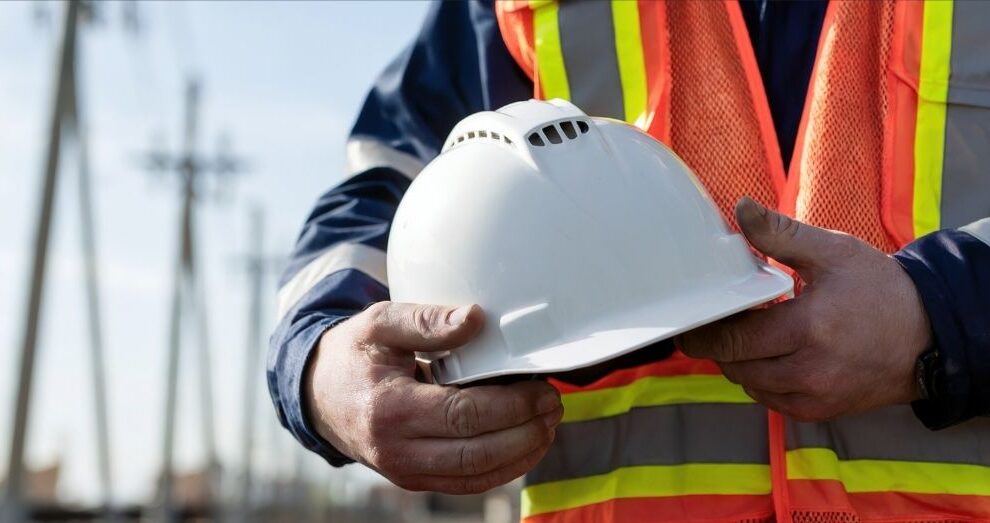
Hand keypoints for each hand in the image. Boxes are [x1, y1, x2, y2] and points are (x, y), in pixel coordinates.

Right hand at [305, 301, 562, 493]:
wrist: (319, 394)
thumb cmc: (354, 354)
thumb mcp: (380, 322)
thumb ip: (426, 320)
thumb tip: (476, 319)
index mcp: (389, 409)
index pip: (464, 416)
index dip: (511, 405)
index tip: (540, 387)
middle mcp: (396, 450)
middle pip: (477, 453)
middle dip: (525, 432)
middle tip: (553, 405)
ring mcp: (405, 471)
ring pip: (477, 476)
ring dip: (522, 453)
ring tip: (547, 423)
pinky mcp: (415, 479)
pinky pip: (468, 483)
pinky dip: (503, 468)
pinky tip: (526, 443)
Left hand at [680, 197, 931, 420]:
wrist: (929, 336)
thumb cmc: (881, 291)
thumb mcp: (833, 252)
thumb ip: (780, 233)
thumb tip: (741, 209)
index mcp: (808, 329)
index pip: (733, 338)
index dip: (705, 329)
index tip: (692, 318)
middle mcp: (809, 371)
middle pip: (734, 364)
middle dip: (718, 343)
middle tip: (713, 321)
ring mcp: (814, 397)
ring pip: (748, 384)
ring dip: (737, 361)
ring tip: (745, 333)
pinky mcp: (819, 412)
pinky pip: (769, 398)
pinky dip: (759, 378)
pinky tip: (767, 354)